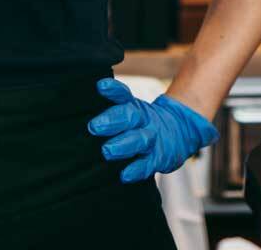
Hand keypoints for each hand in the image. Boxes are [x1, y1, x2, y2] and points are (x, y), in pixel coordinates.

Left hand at [86, 78, 217, 183]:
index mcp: (135, 107)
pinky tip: (125, 175)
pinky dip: (137, 169)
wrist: (179, 132)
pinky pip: (148, 164)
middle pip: (130, 116)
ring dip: (123, 146)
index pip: (123, 95)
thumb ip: (110, 113)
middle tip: (94, 126)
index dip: (113, 90)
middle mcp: (144, 121)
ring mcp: (152, 139)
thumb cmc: (143, 124)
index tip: (101, 86)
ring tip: (107, 151)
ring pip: (140, 140)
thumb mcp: (131, 111)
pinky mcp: (159, 158)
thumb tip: (80, 112)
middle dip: (112, 120)